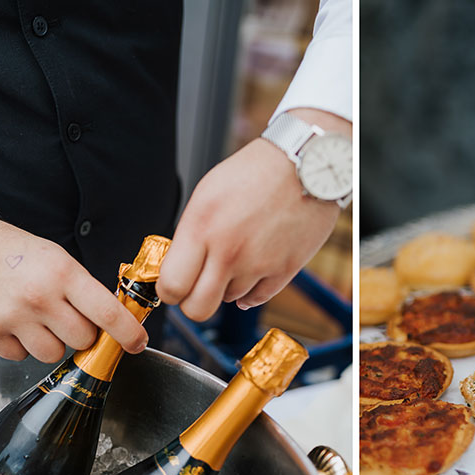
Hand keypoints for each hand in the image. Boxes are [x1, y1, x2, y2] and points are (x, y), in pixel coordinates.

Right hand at [0, 218, 148, 362]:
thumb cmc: (24, 256)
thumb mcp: (63, 262)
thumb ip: (88, 293)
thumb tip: (119, 324)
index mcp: (63, 274)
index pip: (107, 313)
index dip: (128, 334)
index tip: (138, 343)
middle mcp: (38, 296)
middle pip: (83, 340)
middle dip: (83, 334)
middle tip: (70, 317)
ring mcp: (12, 316)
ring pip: (53, 355)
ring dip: (53, 342)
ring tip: (40, 319)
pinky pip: (22, 357)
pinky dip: (23, 346)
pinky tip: (17, 323)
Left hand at [157, 108, 348, 319]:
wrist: (304, 165)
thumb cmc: (256, 173)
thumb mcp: (207, 194)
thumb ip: (191, 234)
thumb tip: (182, 266)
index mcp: (202, 226)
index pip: (172, 286)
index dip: (170, 290)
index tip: (175, 284)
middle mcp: (229, 251)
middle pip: (198, 309)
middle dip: (193, 302)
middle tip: (197, 286)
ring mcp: (258, 264)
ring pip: (228, 300)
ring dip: (227, 285)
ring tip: (238, 256)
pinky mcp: (285, 270)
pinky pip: (257, 298)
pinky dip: (251, 289)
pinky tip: (253, 268)